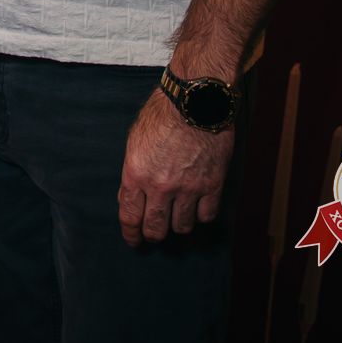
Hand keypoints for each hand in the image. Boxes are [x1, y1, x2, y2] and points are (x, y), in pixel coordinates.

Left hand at [117, 90, 235, 244]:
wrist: (195, 101)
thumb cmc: (162, 115)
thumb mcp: (134, 142)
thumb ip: (132, 174)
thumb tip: (129, 199)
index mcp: (136, 174)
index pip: (130, 217)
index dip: (131, 234)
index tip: (134, 241)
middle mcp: (161, 186)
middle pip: (156, 229)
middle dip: (153, 235)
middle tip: (154, 233)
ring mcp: (189, 188)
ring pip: (183, 227)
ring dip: (178, 225)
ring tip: (177, 218)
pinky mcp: (212, 185)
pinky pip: (207, 216)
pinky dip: (201, 216)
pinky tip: (198, 208)